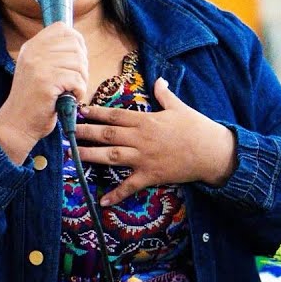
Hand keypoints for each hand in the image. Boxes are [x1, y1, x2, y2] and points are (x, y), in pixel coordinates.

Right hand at [0, 23, 87, 163]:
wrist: (17, 123)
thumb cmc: (33, 100)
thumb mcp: (36, 69)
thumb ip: (52, 54)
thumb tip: (79, 44)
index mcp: (31, 46)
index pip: (62, 28)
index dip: (76, 41)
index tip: (76, 59)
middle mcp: (34, 52)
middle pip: (75, 45)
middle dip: (81, 65)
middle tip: (73, 81)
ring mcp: (39, 66)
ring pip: (79, 63)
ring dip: (81, 80)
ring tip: (70, 91)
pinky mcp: (46, 82)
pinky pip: (77, 80)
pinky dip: (79, 92)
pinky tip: (69, 98)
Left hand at [76, 77, 236, 205]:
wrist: (214, 152)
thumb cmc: (197, 127)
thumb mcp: (180, 107)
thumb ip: (165, 95)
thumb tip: (159, 80)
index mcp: (146, 121)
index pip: (115, 115)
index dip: (96, 113)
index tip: (80, 111)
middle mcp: (141, 139)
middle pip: (107, 134)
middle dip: (85, 133)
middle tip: (66, 132)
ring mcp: (144, 158)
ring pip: (112, 156)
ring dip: (90, 156)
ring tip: (72, 156)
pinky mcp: (151, 176)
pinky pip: (130, 186)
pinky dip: (117, 194)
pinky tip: (102, 200)